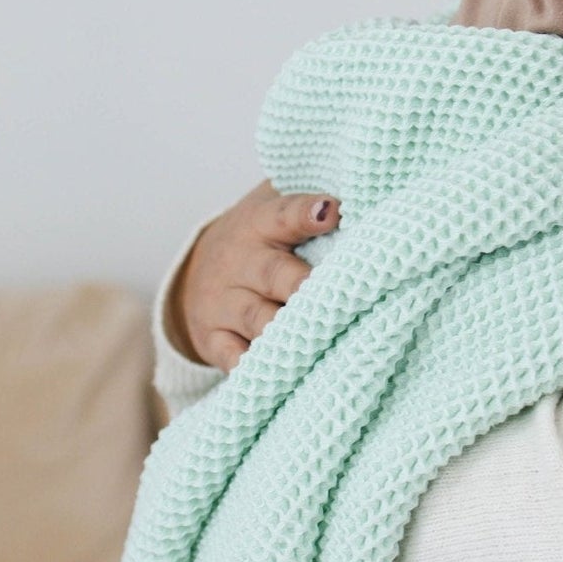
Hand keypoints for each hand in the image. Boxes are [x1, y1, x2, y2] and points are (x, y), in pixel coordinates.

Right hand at [167, 180, 340, 369]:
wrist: (195, 277)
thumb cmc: (259, 241)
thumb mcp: (273, 208)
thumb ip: (309, 200)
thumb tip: (367, 188)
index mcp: (260, 224)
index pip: (284, 214)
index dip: (306, 214)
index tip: (332, 212)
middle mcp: (242, 263)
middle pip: (273, 273)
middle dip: (303, 285)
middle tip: (338, 294)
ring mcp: (225, 303)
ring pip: (258, 318)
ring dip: (291, 331)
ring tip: (323, 339)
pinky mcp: (214, 339)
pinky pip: (234, 357)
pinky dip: (257, 367)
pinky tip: (285, 373)